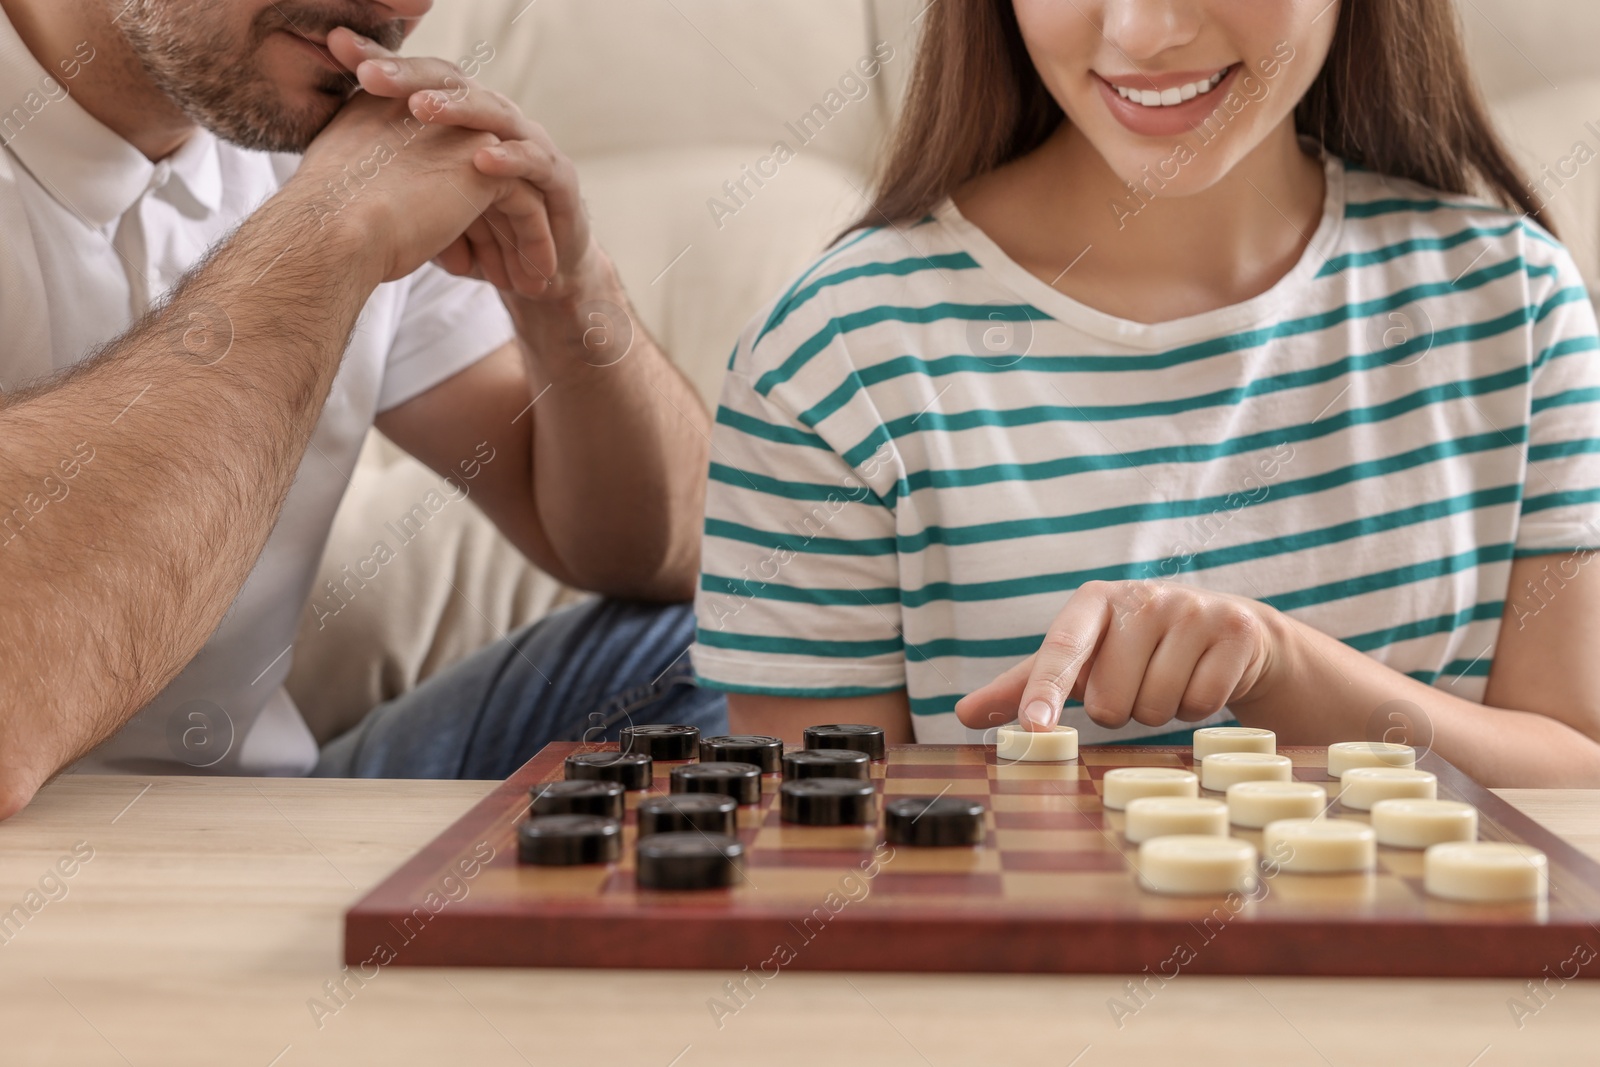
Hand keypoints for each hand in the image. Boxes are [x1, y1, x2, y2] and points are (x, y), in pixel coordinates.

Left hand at [326, 28, 596, 300]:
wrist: (542, 271)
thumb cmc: (481, 233)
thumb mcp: (427, 204)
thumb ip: (394, 181)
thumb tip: (322, 164)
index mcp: (460, 119)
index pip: (416, 81)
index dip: (380, 63)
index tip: (336, 48)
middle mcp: (494, 120)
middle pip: (452, 83)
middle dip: (411, 77)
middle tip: (370, 73)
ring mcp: (530, 144)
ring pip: (493, 112)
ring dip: (457, 109)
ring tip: (420, 108)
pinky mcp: (559, 180)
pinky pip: (533, 163)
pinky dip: (510, 160)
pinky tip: (482, 160)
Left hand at [954, 580, 1280, 732]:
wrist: (1228, 633)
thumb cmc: (1136, 651)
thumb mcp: (1083, 662)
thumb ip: (1024, 687)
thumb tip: (963, 714)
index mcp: (1094, 599)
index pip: (1061, 649)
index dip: (1046, 689)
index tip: (1033, 725)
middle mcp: (1142, 597)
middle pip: (1112, 699)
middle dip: (1122, 710)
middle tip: (1136, 685)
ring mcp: (1192, 610)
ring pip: (1157, 706)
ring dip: (1160, 711)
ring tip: (1169, 680)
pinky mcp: (1235, 631)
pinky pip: (1202, 704)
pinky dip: (1198, 708)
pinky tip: (1200, 680)